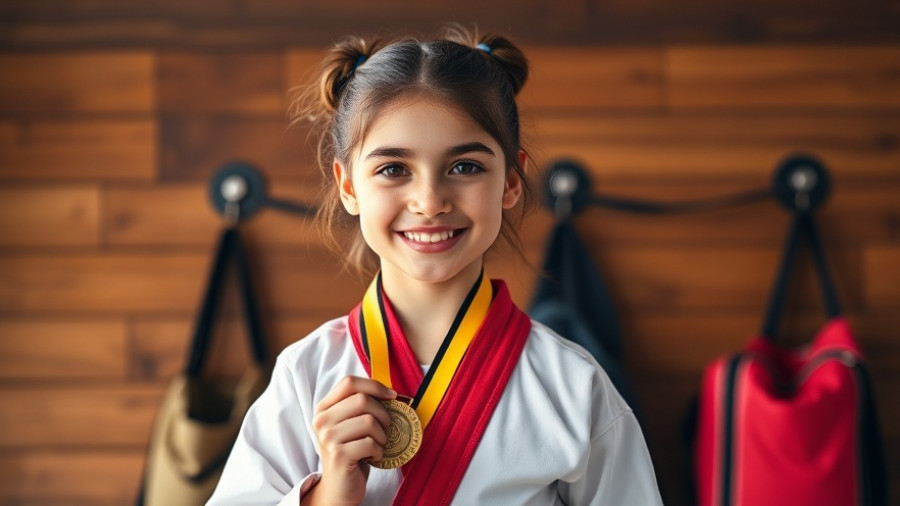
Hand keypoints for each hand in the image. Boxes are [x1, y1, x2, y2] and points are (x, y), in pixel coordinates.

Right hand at [303, 376, 395, 505]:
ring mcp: (328, 437)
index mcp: (324, 408)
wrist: (339, 488)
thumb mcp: (351, 425)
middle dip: (383, 414)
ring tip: (377, 445)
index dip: (374, 385)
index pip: (349, 382)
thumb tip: (393, 393)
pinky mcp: (338, 454)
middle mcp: (321, 420)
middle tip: (385, 429)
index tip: (392, 396)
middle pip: (363, 400)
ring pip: (369, 421)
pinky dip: (379, 451)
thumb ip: (363, 406)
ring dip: (382, 435)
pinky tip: (372, 457)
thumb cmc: (351, 452)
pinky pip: (371, 443)